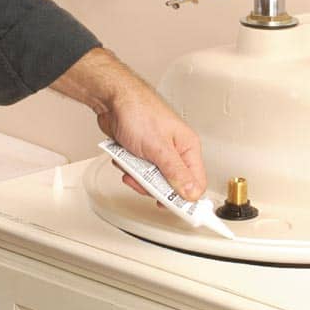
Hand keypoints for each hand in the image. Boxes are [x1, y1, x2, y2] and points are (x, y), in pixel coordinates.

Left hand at [97, 84, 205, 200]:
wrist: (113, 100)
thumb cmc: (139, 112)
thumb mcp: (158, 148)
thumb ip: (175, 172)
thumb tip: (191, 193)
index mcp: (188, 148)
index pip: (196, 183)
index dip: (185, 199)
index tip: (174, 208)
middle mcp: (176, 152)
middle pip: (171, 186)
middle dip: (152, 186)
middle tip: (142, 179)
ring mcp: (159, 154)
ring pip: (152, 182)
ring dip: (137, 176)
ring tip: (131, 163)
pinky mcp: (143, 154)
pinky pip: (139, 173)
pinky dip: (129, 169)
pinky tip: (125, 157)